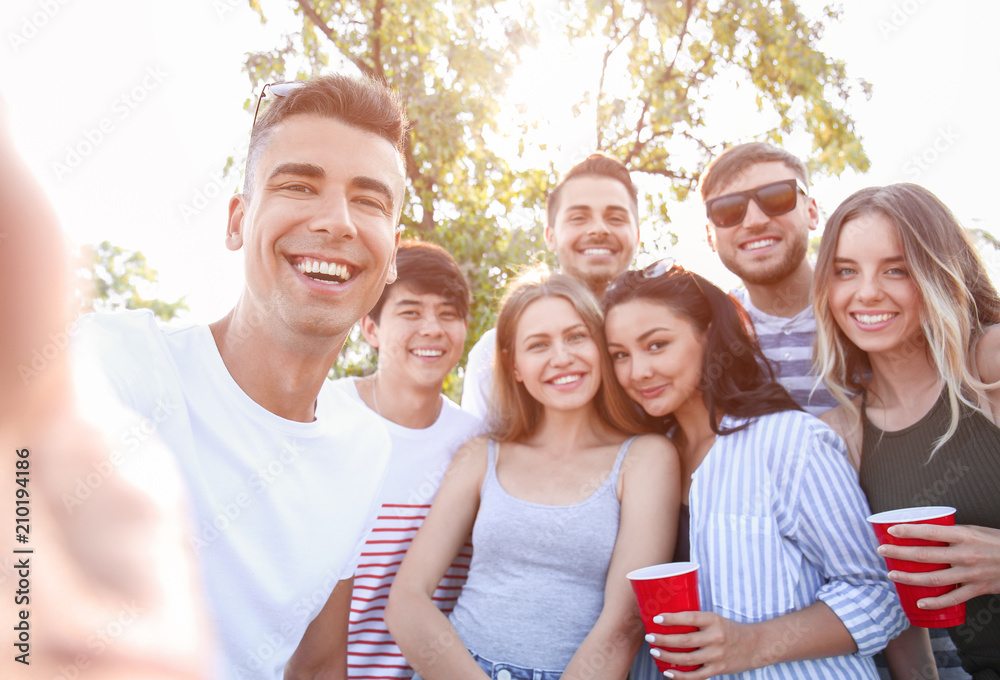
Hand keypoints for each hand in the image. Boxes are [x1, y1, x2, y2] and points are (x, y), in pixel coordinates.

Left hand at [643, 611, 761, 679]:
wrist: (755, 645)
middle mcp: (715, 637)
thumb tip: (668, 618)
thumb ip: (697, 620)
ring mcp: (717, 655)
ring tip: (654, 652)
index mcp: (714, 620)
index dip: (672, 618)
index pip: (690, 618)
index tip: (656, 618)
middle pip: (684, 640)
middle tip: (650, 637)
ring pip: (687, 658)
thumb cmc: (729, 629)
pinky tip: (668, 672)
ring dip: (667, 657)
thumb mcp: (715, 619)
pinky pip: (696, 675)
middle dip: (664, 639)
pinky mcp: (718, 669)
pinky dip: (680, 676)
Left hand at [879, 523, 999, 608]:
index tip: (891, 530)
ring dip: (909, 578)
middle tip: (882, 551)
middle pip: (925, 556)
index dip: (908, 531)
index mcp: (964, 535)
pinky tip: (919, 603)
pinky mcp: (977, 589)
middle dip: (899, 553)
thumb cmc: (996, 542)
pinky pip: (953, 599)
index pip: (930, 532)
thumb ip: (952, 533)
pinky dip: (935, 603)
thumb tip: (925, 532)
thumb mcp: (975, 530)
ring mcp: (970, 574)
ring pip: (933, 579)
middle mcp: (965, 555)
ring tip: (892, 575)